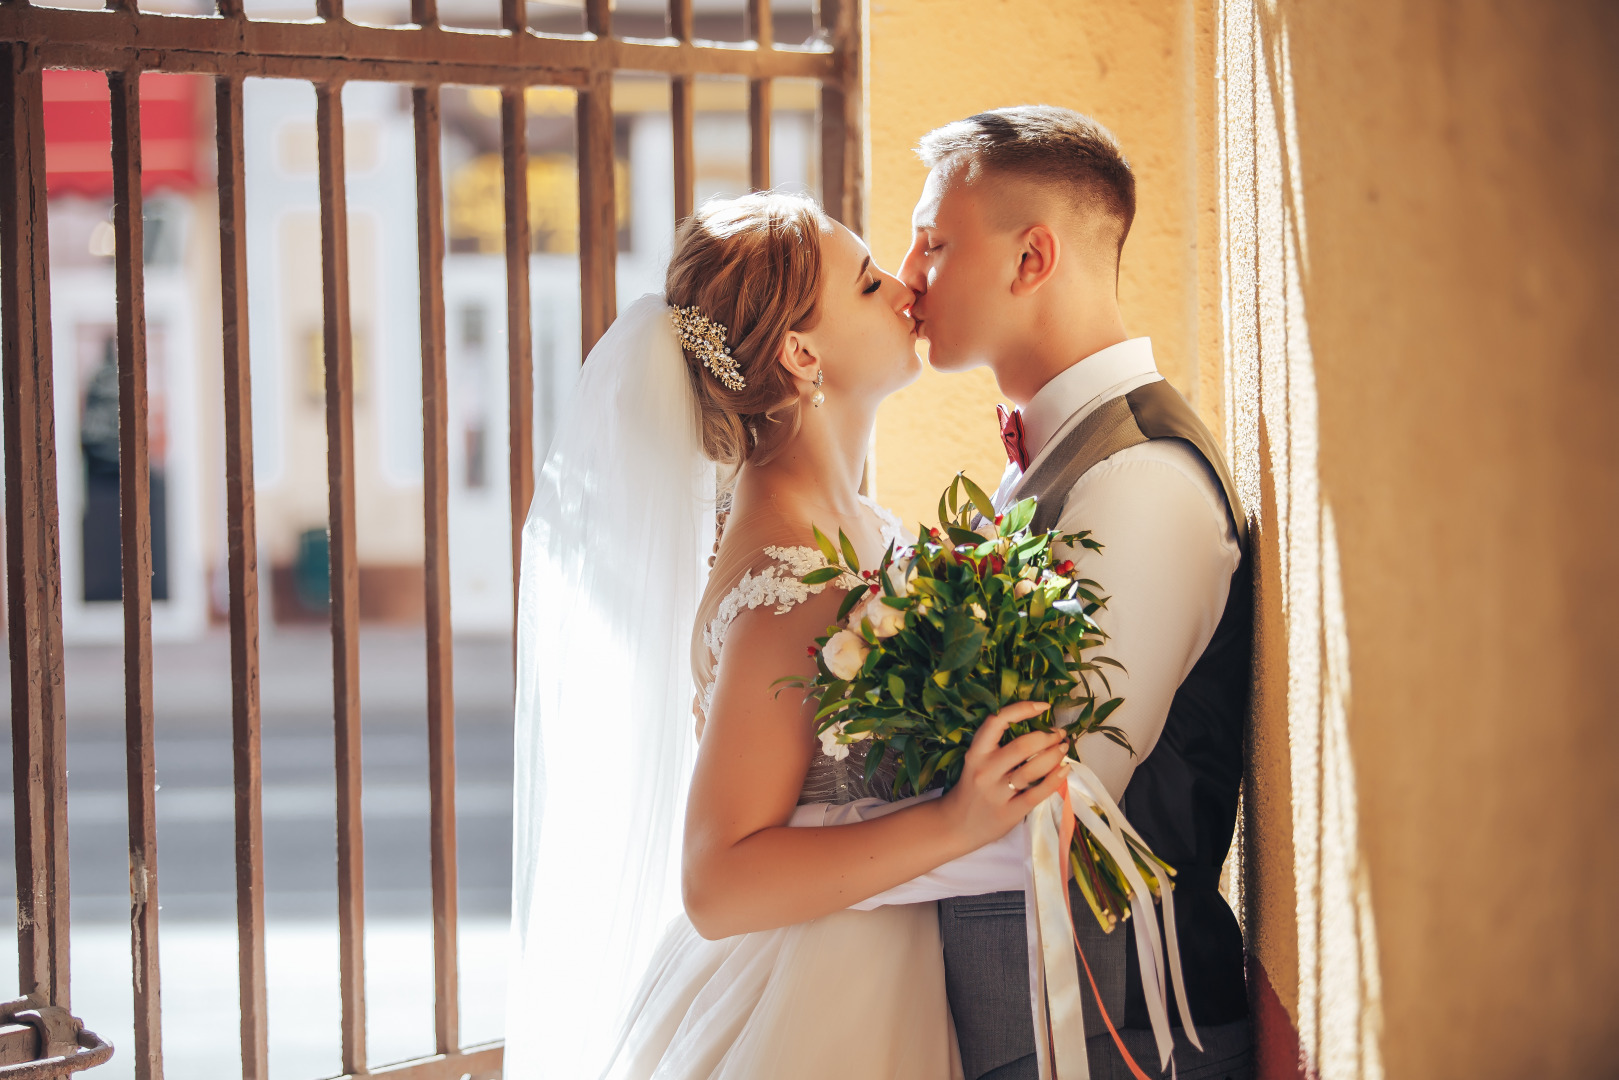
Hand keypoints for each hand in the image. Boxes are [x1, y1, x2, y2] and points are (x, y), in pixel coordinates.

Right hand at [940, 701, 1069, 850]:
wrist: (957, 825)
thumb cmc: (972, 788)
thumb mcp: (976, 761)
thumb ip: (998, 746)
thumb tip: (1038, 729)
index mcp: (976, 752)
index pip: (997, 721)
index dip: (1022, 709)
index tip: (1044, 706)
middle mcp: (985, 770)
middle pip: (1022, 746)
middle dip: (1048, 737)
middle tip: (1059, 735)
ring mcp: (997, 792)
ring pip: (1033, 769)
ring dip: (1054, 756)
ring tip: (1063, 749)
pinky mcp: (1010, 812)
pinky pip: (1038, 792)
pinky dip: (1055, 779)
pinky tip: (1064, 770)